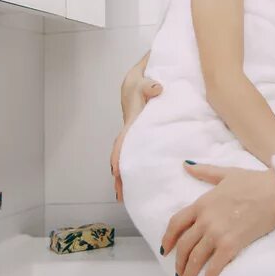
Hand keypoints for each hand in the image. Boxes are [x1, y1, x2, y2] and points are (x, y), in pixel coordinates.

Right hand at [110, 65, 160, 201]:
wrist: (142, 79)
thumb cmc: (142, 81)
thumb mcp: (143, 80)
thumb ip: (149, 84)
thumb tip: (157, 89)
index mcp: (132, 122)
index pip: (122, 142)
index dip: (118, 158)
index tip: (116, 174)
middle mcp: (133, 132)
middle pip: (123, 157)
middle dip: (121, 176)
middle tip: (121, 196)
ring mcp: (139, 135)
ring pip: (133, 157)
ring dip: (131, 174)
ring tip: (134, 195)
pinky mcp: (147, 135)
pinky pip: (144, 152)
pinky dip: (144, 165)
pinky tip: (151, 177)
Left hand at [161, 163, 274, 275]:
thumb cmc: (255, 181)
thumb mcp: (226, 173)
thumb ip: (204, 171)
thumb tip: (186, 165)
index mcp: (202, 203)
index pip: (176, 223)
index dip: (168, 238)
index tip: (165, 249)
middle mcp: (205, 219)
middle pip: (183, 245)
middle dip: (179, 263)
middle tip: (180, 273)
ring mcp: (217, 232)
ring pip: (195, 259)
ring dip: (189, 274)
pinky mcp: (231, 245)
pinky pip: (214, 268)